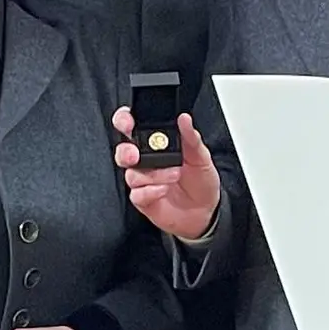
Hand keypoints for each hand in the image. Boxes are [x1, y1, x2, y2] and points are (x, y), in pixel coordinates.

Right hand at [112, 107, 220, 239]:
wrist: (205, 210)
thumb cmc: (201, 180)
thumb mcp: (201, 156)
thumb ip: (191, 137)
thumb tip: (185, 119)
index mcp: (155, 143)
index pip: (132, 126)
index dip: (124, 120)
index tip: (128, 123)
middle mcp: (145, 160)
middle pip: (123, 150)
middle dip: (125, 152)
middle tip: (136, 155)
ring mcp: (142, 180)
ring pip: (132, 174)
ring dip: (153, 175)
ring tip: (174, 174)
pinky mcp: (142, 199)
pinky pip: (137, 194)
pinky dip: (151, 191)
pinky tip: (164, 190)